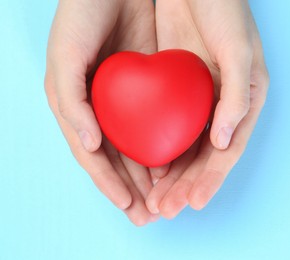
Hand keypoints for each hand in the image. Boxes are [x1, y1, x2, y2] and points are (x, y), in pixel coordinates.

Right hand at [45, 0, 162, 225]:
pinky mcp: (148, 89)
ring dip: (151, 175)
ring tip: (165, 199)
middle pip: (119, 159)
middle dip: (133, 189)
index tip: (128, 207)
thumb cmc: (82, 17)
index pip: (95, 157)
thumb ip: (71, 104)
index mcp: (78, 108)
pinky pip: (158, 125)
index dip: (109, 183)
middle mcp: (102, 110)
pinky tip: (176, 162)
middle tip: (150, 215)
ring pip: (139, 147)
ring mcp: (126, 102)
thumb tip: (91, 147)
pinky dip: (165, 146)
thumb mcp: (65, 58)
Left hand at [146, 0, 269, 218]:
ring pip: (186, 148)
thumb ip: (236, 97)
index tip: (193, 203)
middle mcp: (224, 107)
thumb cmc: (224, 10)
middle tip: (166, 208)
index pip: (228, 150)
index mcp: (246, 100)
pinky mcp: (178, 93)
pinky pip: (170, 128)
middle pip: (206, 156)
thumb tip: (223, 142)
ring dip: (173, 176)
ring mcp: (200, 102)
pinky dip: (161, 150)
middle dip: (188, 185)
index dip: (212, 179)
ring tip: (156, 200)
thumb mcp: (239, 50)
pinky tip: (148, 168)